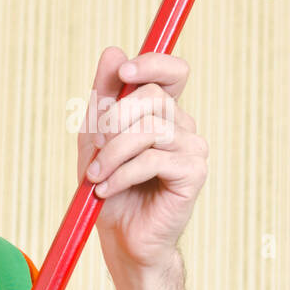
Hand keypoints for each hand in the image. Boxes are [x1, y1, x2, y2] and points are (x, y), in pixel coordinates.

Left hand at [77, 47, 207, 273]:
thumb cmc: (109, 186)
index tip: (124, 71)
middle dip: (114, 120)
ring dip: (113, 154)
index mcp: (164, 113)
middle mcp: (183, 125)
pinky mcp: (194, 173)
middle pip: (153, 96)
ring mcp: (193, 148)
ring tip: (96, 177)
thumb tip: (113, 51)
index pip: (173, 71)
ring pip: (150, 129)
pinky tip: (107, 191)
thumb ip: (104, 95)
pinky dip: (122, 174)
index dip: (153, 62)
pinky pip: (154, 158)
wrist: (122, 237)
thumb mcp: (96, 136)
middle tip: (95, 148)